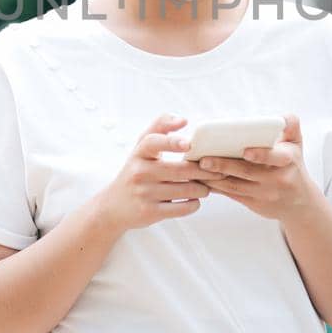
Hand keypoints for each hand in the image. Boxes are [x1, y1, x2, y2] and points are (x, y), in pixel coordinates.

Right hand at [103, 114, 212, 231]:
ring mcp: (144, 193)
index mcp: (139, 153)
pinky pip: (181, 208)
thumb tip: (184, 119)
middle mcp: (139, 172)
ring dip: (202, 189)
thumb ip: (160, 127)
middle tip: (217, 171)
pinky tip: (194, 200)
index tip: (189, 144)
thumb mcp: (141, 147)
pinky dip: (194, 204)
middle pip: (180, 170)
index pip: (153, 142)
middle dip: (204, 171)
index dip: (171, 142)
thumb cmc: (137, 170)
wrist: (114, 206)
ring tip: (206, 187)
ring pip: (185, 190)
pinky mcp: (150, 212)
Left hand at [188, 114, 314, 222]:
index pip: (276, 157)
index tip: (245, 151)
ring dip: (213, 177)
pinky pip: (231, 194)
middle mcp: (277, 179)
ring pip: (235, 186)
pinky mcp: (254, 204)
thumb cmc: (294, 166)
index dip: (261, 155)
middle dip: (224, 166)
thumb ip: (291, 124)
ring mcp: (264, 194)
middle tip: (204, 160)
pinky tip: (200, 179)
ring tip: (195, 168)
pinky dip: (215, 187)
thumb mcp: (297, 143)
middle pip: (247, 172)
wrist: (300, 203)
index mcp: (288, 161)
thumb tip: (280, 116)